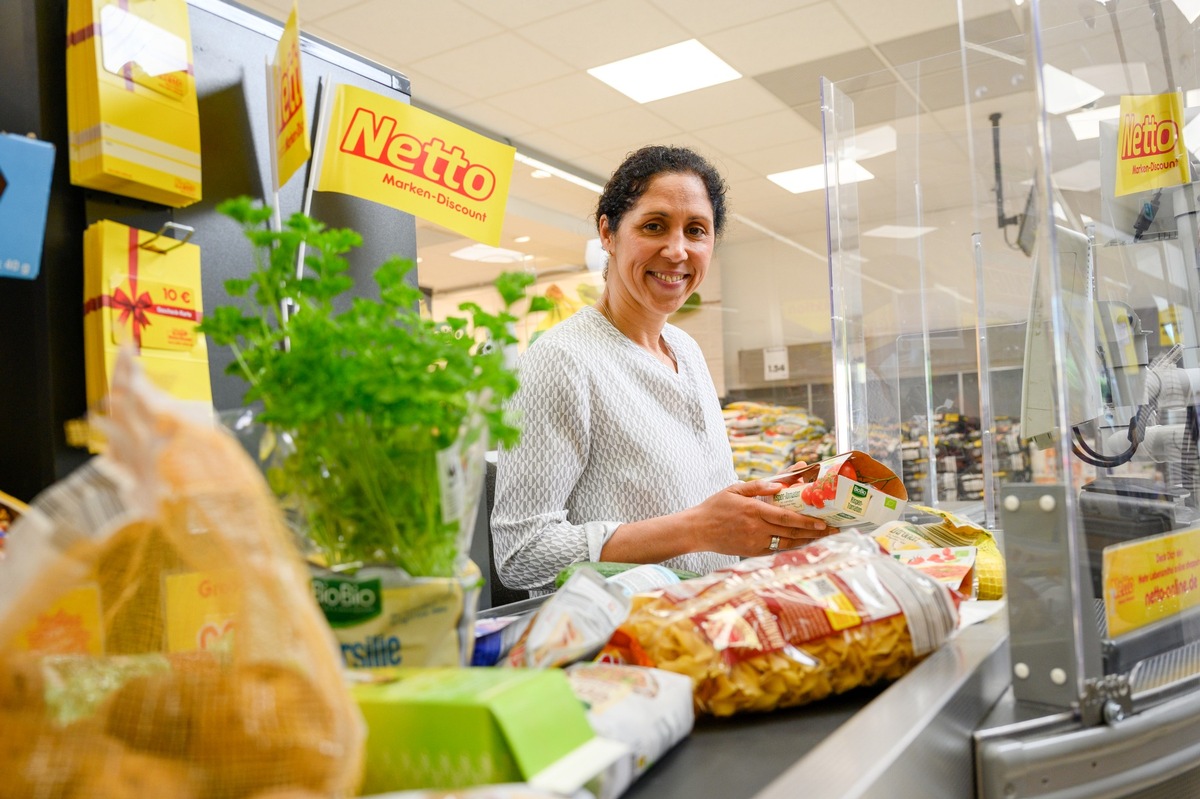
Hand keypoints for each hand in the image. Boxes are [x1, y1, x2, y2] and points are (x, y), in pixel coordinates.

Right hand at [687, 479, 827, 556]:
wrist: (697, 530)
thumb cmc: (715, 507)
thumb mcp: (734, 489)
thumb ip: (757, 486)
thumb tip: (779, 485)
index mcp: (753, 510)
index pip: (786, 517)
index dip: (807, 521)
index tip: (823, 522)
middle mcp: (756, 528)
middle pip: (791, 532)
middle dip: (814, 532)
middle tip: (832, 530)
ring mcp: (754, 542)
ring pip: (786, 543)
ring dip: (806, 541)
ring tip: (822, 537)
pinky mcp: (751, 552)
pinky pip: (776, 550)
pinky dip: (791, 547)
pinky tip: (802, 543)